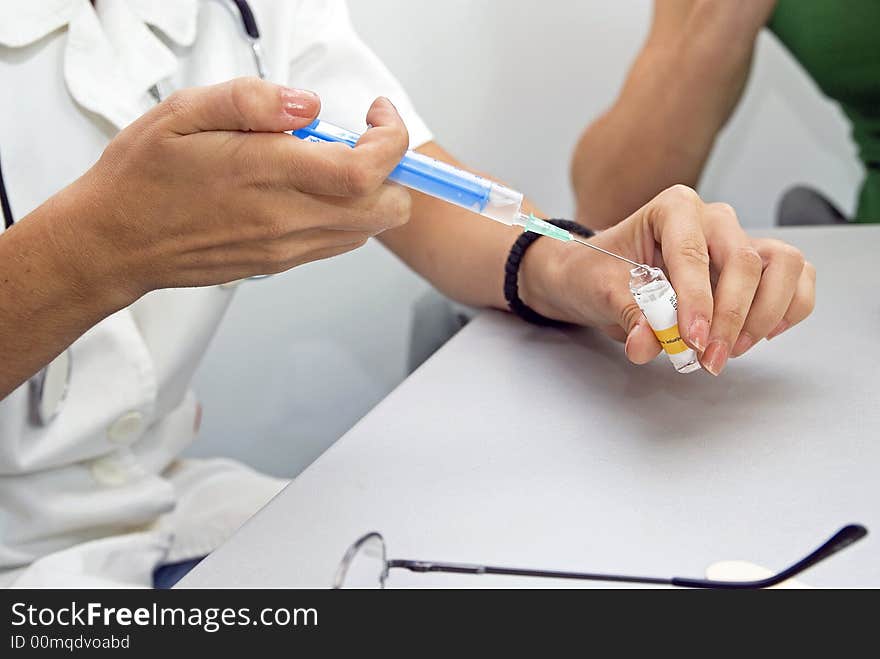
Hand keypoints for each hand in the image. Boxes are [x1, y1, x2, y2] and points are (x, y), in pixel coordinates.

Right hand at [52, 77, 410, 307]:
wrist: (115, 242)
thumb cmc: (143, 176)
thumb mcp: (184, 112)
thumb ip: (252, 101)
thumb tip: (310, 105)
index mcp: (266, 174)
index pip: (366, 170)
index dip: (391, 140)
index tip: (377, 115)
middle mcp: (286, 219)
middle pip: (386, 209)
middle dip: (393, 170)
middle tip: (362, 139)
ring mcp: (286, 247)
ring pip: (367, 228)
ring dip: (369, 192)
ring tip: (325, 161)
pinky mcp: (281, 262)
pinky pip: (338, 241)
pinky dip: (345, 212)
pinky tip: (307, 187)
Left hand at [522, 185, 815, 374]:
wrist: (595, 274)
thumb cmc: (596, 272)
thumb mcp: (599, 291)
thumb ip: (627, 314)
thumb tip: (647, 344)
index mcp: (673, 209)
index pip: (694, 253)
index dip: (698, 300)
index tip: (692, 340)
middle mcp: (713, 218)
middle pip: (746, 261)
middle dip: (731, 316)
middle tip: (709, 358)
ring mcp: (739, 240)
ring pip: (783, 266)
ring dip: (764, 313)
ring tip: (729, 349)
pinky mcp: (756, 267)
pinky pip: (795, 280)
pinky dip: (787, 309)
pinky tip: (756, 335)